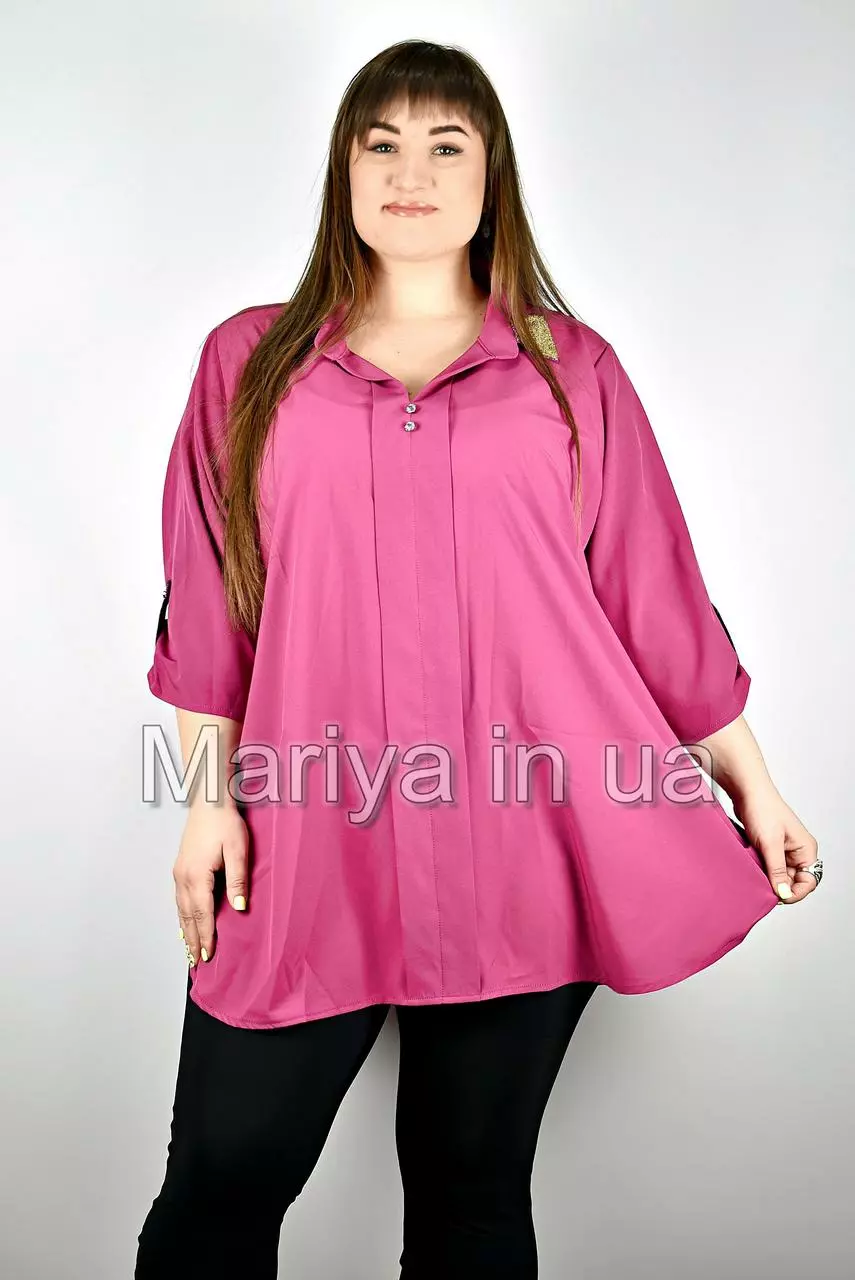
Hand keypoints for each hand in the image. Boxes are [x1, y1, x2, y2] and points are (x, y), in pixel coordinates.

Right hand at [174, 803, 249, 965]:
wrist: (209, 802)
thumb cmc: (225, 824)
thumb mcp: (237, 851)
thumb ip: (237, 881)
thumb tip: (239, 909)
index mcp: (197, 876)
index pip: (202, 914)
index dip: (205, 936)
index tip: (207, 956)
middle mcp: (183, 877)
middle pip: (187, 916)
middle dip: (192, 940)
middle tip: (196, 962)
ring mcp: (179, 872)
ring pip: (181, 909)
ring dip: (185, 930)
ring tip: (189, 949)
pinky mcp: (180, 868)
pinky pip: (180, 899)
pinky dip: (182, 915)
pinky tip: (185, 922)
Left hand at [732, 786, 819, 903]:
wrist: (746, 791)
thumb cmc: (762, 808)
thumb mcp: (770, 843)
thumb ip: (777, 870)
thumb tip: (783, 893)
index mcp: (806, 850)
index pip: (808, 882)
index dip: (795, 892)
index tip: (778, 897)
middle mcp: (797, 852)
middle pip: (792, 881)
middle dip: (779, 886)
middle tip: (762, 887)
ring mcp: (783, 850)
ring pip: (779, 875)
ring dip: (768, 878)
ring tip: (755, 874)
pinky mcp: (769, 848)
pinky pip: (768, 867)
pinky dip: (760, 870)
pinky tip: (751, 867)